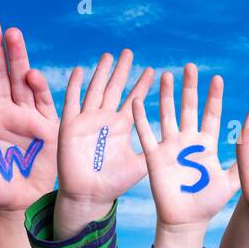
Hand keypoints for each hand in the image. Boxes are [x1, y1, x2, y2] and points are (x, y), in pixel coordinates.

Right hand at [57, 50, 151, 210]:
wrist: (89, 195)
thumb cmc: (115, 184)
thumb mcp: (141, 165)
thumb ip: (155, 150)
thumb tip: (178, 144)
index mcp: (122, 126)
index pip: (133, 99)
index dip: (142, 85)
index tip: (153, 70)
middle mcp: (105, 119)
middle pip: (115, 88)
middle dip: (122, 71)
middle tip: (129, 52)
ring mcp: (87, 121)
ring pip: (95, 90)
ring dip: (100, 73)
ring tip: (108, 56)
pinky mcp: (71, 126)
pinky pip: (72, 102)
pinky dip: (74, 86)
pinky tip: (79, 71)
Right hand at [133, 63, 238, 227]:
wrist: (185, 221)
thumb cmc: (208, 203)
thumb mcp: (231, 182)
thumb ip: (243, 164)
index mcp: (206, 144)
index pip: (211, 114)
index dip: (214, 97)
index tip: (218, 78)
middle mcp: (188, 141)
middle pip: (188, 108)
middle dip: (190, 87)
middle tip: (191, 66)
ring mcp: (170, 147)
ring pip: (167, 114)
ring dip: (166, 95)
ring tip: (166, 75)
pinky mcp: (154, 157)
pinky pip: (145, 134)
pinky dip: (140, 118)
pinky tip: (136, 101)